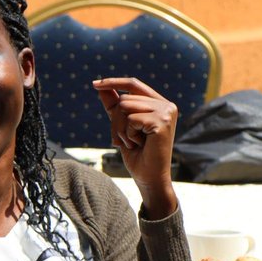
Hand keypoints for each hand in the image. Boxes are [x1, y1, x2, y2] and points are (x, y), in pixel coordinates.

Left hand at [93, 77, 178, 218]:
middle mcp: (166, 105)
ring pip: (125, 107)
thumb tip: (101, 87)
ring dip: (121, 129)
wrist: (149, 178)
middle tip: (126, 140)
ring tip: (133, 142)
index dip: (113, 82)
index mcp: (159, 104)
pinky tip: (139, 145)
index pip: (133, 84)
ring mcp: (166, 112)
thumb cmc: (138, 154)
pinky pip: (130, 119)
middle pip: (124, 99)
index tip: (94, 84)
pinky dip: (128, 134)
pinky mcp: (162, 121)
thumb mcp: (122, 126)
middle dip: (116, 121)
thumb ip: (114, 106)